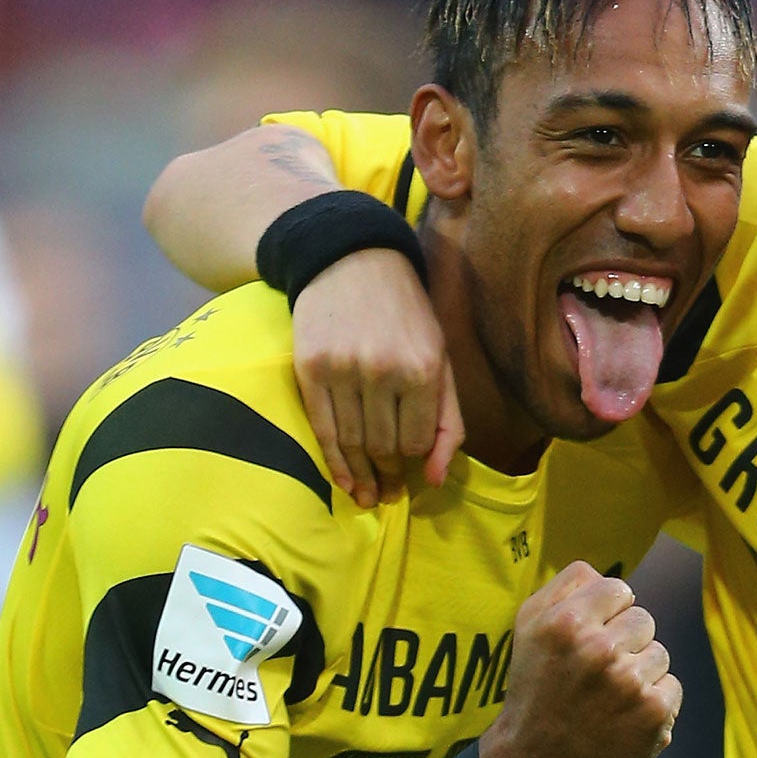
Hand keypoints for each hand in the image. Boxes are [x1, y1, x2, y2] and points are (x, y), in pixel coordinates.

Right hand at [293, 249, 461, 508]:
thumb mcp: (442, 359)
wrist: (352, 263)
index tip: (410, 473)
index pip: (417, 441)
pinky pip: (322, 429)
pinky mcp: (309, 368)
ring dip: (360, 476)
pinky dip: (333, 462)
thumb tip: (435, 480)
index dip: (414, 463)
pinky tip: (343, 481)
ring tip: (366, 495)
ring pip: (352, 442)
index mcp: (423, 369)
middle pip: (383, 446)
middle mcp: (382, 371)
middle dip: (387, 476)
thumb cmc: (406, 316)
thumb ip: (447, 422)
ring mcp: (342, 370)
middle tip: (386, 494)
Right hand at [477, 562, 680, 757]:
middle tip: (598, 672)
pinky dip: (654, 701)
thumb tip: (606, 575)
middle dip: (625, 641)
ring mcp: (631, 684)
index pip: (620, 590)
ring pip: (660, 653)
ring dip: (640, 671)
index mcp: (569, 622)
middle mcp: (601, 649)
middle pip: (644, 619)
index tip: (591, 637)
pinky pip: (672, 686)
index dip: (607, 614)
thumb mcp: (528, 626)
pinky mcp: (654, 714)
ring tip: (609, 696)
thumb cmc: (533, 689)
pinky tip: (625, 716)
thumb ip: (567, 586)